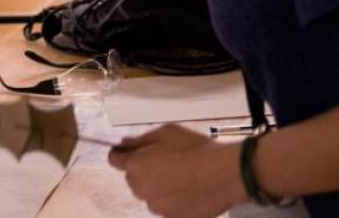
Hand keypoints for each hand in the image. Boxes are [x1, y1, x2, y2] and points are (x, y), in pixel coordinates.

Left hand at [107, 124, 247, 217]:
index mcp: (134, 166)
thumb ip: (140, 140)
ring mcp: (157, 206)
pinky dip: (173, 200)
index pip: (114, 159)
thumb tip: (123, 144)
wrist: (224, 174)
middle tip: (166, 162)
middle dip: (143, 170)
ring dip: (158, 187)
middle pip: (133, 178)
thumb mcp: (165, 132)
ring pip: (150, 194)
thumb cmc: (193, 149)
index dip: (123, 154)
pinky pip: (167, 206)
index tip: (134, 151)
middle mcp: (140, 188)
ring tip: (181, 178)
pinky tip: (189, 191)